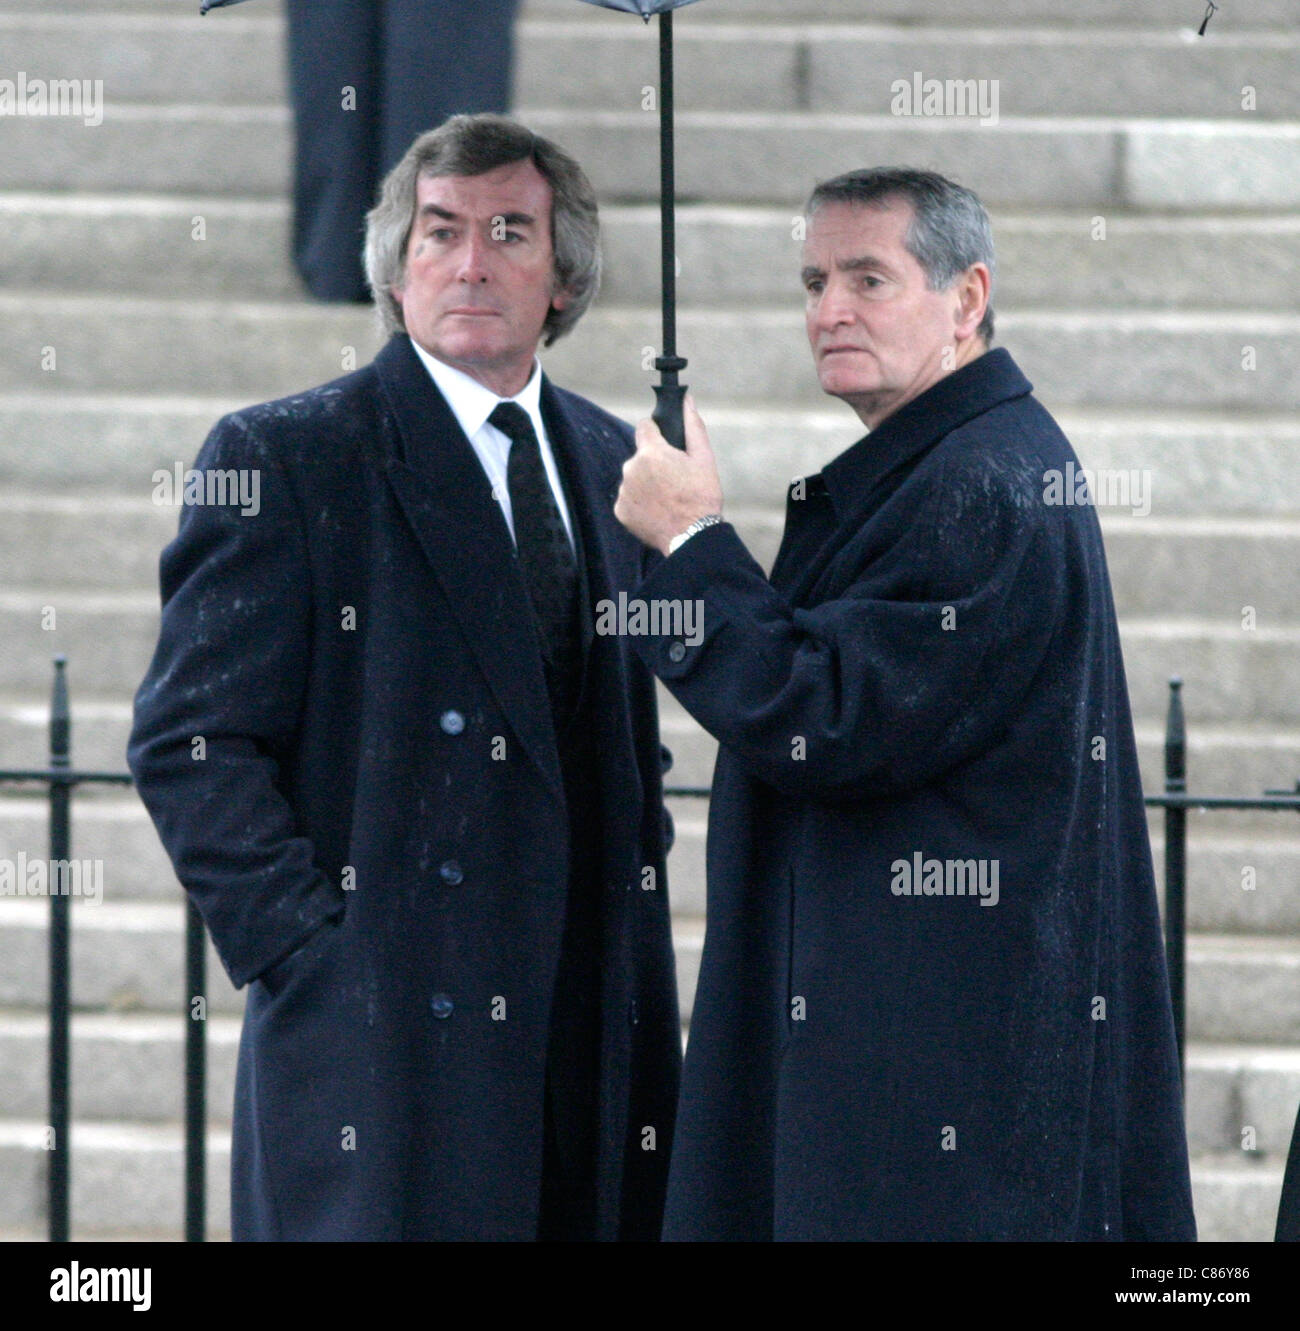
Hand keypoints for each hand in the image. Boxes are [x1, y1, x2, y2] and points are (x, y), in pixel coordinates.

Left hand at [614, 395, 723, 554]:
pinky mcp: (620, 510)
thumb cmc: (701, 497)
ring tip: (667, 499)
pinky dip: (639, 503)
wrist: (692, 537)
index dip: (657, 434)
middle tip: (674, 481)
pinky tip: (657, 511)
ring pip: (634, 478)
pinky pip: (628, 499)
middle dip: (654, 464)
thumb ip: (693, 425)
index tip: (666, 446)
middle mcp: (632, 468)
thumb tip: (686, 399)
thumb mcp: (704, 458)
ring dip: (646, 484)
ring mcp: (624, 490)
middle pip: (641, 456)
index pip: (644, 427)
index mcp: (652, 452)